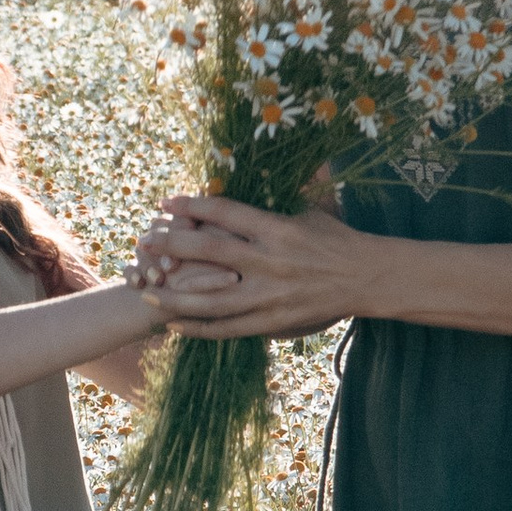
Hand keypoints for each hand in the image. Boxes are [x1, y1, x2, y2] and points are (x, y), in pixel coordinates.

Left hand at [137, 193, 369, 342]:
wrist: (367, 278)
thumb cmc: (335, 239)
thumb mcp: (306, 211)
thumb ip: (270, 204)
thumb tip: (239, 182)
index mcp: (278, 228)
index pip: (226, 212)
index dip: (192, 206)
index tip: (166, 203)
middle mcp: (271, 262)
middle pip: (210, 253)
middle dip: (172, 245)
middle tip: (144, 240)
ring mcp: (271, 296)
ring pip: (211, 300)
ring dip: (174, 296)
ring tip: (146, 291)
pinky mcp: (273, 322)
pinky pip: (228, 329)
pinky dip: (199, 329)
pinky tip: (174, 326)